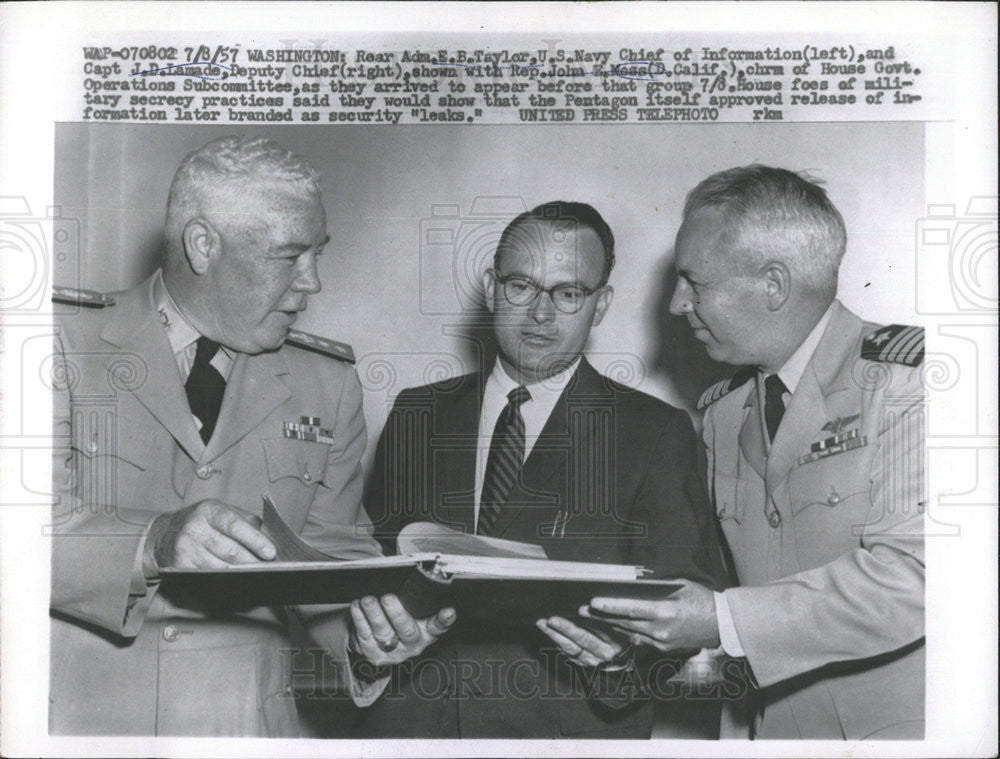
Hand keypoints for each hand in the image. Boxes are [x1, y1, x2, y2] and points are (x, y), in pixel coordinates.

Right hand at [147, 500, 276, 571]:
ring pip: (220, 567)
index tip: (270, 553)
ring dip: (241, 574)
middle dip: (252, 562)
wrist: (163, 534)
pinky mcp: (179, 566)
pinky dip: (224, 581)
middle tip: (269, 569)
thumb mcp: (221, 511)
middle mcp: (194, 528)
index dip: (255, 540)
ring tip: (257, 576)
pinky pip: (208, 577)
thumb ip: (246, 521)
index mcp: (209, 510)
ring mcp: (185, 548)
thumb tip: (268, 538)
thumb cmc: (201, 523)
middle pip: (230, 550)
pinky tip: (235, 582)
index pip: (235, 525)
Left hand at [349, 594, 455, 666]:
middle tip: (388, 597)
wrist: (380, 646)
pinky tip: (357, 606)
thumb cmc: (400, 622)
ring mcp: (392, 653)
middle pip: (406, 630)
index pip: (438, 626)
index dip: (444, 619)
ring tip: (368, 599)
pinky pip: (364, 637)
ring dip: (373, 614)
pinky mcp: (372, 655)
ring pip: (383, 633)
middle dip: (396, 613)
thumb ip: (419, 601)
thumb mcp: (415, 615)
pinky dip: (359, 620)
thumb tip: (418, 581)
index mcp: (427, 633)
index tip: (449, 611)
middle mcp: (412, 645)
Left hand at [536, 616, 625, 667]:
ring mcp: (593, 660)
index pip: (604, 628)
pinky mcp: (583, 663)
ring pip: (571, 647)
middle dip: (566, 628)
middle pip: (583, 639)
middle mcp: (605, 653)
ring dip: (555, 634)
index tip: (580, 609)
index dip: (592, 618)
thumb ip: (610, 616)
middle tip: (553, 619)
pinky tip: (549, 631)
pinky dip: (557, 641)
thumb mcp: (622, 625)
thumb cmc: (621, 635)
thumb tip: (593, 602)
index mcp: (617, 641)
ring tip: (543, 623)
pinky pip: (567, 652)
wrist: (621, 657)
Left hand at [581, 579, 720, 651]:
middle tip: (581, 610)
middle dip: (602, 617)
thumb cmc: (702, 600)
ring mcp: (661, 643)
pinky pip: (640, 639)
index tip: (593, 602)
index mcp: (666, 612)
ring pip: (630, 632)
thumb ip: (658, 586)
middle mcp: (661, 631)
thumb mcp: (682, 585)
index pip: (631, 609)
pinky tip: (612, 625)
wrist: (722, 625)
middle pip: (625, 623)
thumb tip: (634, 581)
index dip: (610, 606)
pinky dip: (626, 631)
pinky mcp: (663, 649)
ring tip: (591, 616)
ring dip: (610, 625)